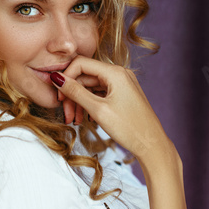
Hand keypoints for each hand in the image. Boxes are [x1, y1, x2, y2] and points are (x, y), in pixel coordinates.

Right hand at [51, 56, 172, 158]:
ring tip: (74, 120)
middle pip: (85, 77)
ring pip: (91, 86)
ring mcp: (122, 83)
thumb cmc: (129, 128)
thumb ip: (76, 92)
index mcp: (115, 72)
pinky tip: (86, 118)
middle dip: (72, 95)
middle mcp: (119, 73)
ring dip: (79, 102)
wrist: (152, 145)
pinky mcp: (123, 94)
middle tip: (65, 114)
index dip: (66, 78)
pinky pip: (100, 93)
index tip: (59, 97)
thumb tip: (56, 78)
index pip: (80, 64)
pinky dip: (90, 104)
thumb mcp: (98, 110)